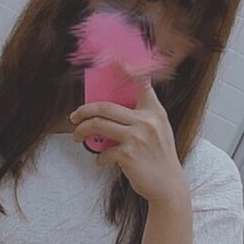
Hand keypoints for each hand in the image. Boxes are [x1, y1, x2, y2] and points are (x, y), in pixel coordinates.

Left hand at [69, 58, 189, 208]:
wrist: (168, 185)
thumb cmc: (160, 159)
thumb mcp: (159, 131)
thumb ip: (141, 118)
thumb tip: (113, 116)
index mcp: (154, 111)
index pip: (141, 82)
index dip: (127, 68)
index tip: (114, 57)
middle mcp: (146, 120)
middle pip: (105, 107)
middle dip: (84, 111)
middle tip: (75, 117)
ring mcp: (137, 136)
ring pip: (99, 125)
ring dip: (82, 131)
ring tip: (77, 137)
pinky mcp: (128, 154)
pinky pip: (104, 151)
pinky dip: (100, 158)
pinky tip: (102, 161)